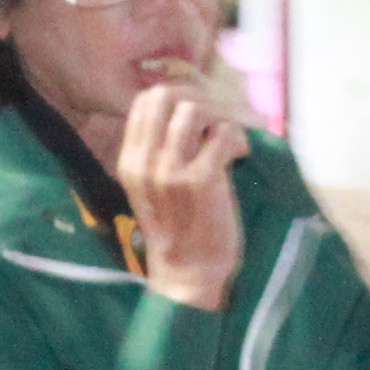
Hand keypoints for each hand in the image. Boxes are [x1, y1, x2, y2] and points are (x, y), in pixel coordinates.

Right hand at [119, 83, 247, 313]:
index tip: (197, 113)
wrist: (187, 274)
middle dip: (198, 98)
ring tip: (229, 140)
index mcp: (129, 163)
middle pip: (167, 95)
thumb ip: (156, 154)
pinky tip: (240, 155)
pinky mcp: (203, 179)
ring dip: (221, 117)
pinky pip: (224, 133)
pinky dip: (238, 138)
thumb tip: (182, 112)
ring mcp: (173, 170)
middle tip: (217, 120)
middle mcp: (146, 162)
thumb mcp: (148, 191)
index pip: (144, 102)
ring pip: (196, 108)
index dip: (175, 96)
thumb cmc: (175, 233)